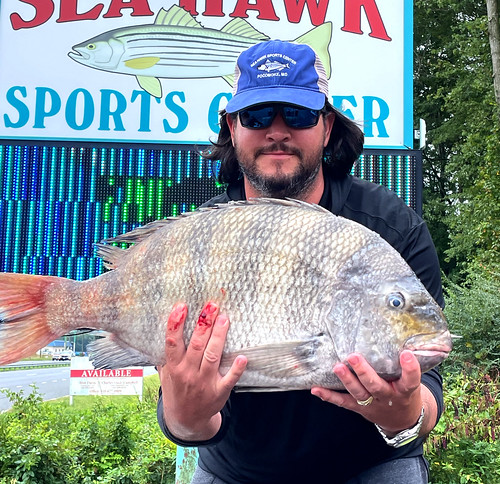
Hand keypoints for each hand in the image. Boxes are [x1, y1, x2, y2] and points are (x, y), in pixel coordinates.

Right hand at [158, 302, 246, 441]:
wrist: (186, 420)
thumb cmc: (176, 389)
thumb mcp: (165, 373)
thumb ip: (165, 354)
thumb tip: (162, 328)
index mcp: (174, 367)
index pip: (172, 342)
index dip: (176, 324)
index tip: (181, 306)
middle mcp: (188, 373)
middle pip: (196, 345)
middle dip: (204, 324)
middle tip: (211, 305)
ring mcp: (204, 383)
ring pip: (212, 356)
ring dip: (218, 337)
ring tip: (224, 318)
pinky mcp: (220, 391)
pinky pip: (229, 379)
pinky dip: (236, 369)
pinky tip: (242, 357)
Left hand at [311, 351, 428, 435]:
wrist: (402, 421)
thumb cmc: (404, 392)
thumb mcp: (410, 382)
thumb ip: (404, 365)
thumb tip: (403, 338)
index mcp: (404, 391)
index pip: (411, 380)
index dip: (409, 369)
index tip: (406, 354)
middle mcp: (388, 398)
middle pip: (376, 386)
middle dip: (364, 372)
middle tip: (354, 356)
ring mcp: (372, 404)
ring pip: (358, 393)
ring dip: (347, 380)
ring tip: (337, 367)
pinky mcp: (359, 408)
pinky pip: (343, 402)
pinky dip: (329, 396)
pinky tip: (316, 389)